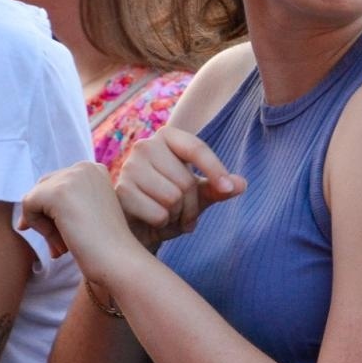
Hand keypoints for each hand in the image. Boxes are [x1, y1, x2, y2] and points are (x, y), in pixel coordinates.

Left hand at [18, 161, 136, 272]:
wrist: (119, 260)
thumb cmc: (104, 245)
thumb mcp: (86, 214)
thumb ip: (63, 204)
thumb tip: (23, 220)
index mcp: (94, 169)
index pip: (56, 183)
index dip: (55, 212)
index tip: (69, 235)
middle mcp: (84, 167)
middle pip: (43, 188)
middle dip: (47, 218)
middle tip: (61, 246)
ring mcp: (71, 177)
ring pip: (34, 197)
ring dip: (43, 226)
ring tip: (62, 248)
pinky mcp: (58, 192)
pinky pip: (28, 205)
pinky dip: (37, 227)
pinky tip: (59, 243)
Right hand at [116, 129, 245, 248]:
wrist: (136, 225)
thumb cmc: (169, 203)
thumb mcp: (197, 195)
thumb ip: (218, 188)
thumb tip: (241, 184)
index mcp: (166, 137)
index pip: (196, 148)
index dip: (215, 170)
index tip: (228, 189)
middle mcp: (144, 146)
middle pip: (186, 180)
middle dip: (191, 206)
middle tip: (184, 214)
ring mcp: (128, 168)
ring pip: (172, 198)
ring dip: (177, 215)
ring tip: (168, 215)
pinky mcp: (120, 192)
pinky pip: (158, 214)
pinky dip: (162, 224)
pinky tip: (153, 221)